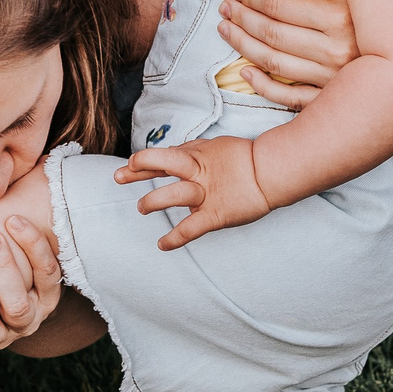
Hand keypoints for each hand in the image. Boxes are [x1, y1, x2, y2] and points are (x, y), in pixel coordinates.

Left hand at [115, 137, 272, 250]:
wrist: (272, 173)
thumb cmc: (246, 159)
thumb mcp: (215, 147)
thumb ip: (193, 152)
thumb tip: (174, 155)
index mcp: (198, 156)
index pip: (165, 156)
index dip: (144, 160)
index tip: (129, 165)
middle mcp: (199, 173)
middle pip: (165, 165)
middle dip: (140, 169)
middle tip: (120, 177)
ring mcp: (206, 193)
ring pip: (174, 194)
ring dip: (154, 201)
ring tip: (142, 208)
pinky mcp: (216, 214)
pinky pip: (191, 228)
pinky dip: (175, 238)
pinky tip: (162, 245)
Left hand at [218, 0, 355, 108]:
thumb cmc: (383, 12)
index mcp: (341, 20)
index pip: (282, 7)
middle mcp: (336, 52)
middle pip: (273, 34)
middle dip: (243, 18)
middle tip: (226, 7)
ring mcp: (332, 80)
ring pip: (275, 63)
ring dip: (244, 46)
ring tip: (227, 29)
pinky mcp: (331, 101)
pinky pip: (290, 98)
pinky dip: (263, 87)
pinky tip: (245, 72)